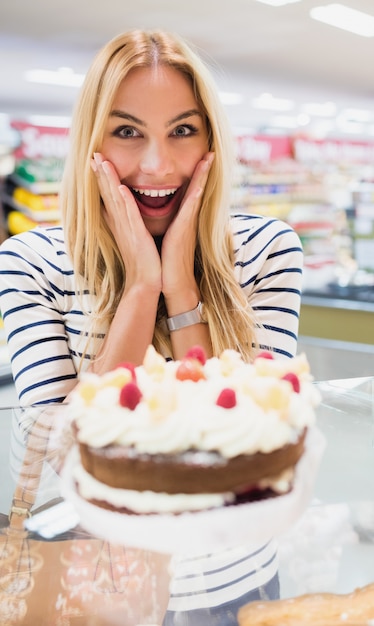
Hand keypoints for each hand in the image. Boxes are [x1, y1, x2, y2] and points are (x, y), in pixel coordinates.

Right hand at [91, 153, 161, 293]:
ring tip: (102, 162)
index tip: (94, 160)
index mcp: (120, 224)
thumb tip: (115, 214)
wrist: (146, 284)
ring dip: (109, 181)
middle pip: (107, 194)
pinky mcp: (137, 237)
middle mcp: (120, 225)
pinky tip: (121, 188)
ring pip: (116, 201)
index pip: (107, 197)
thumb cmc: (141, 263)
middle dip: (100, 174)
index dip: (100, 179)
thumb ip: (125, 225)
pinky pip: (130, 216)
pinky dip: (125, 202)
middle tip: (92, 154)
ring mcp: (127, 230)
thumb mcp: (131, 239)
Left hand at [161, 152, 214, 304]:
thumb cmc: (167, 261)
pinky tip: (199, 185)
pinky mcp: (183, 231)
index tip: (203, 156)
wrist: (172, 281)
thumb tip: (154, 212)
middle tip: (212, 150)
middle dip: (204, 168)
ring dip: (202, 175)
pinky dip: (194, 196)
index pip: (189, 189)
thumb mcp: (165, 236)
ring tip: (209, 157)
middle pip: (198, 187)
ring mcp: (188, 223)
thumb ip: (166, 222)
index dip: (196, 173)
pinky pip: (189, 210)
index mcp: (182, 217)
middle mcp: (188, 218)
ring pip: (196, 194)